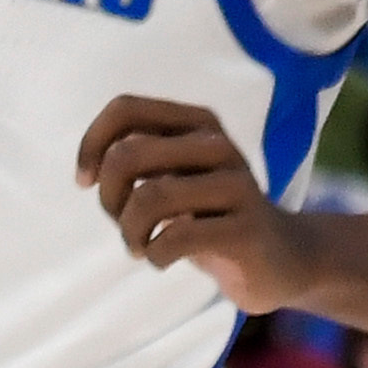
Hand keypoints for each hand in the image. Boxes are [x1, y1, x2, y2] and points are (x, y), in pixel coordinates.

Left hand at [77, 92, 325, 314]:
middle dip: (109, 197)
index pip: (125, 109)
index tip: (85, 181)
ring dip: (130, 232)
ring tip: (141, 246)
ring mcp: (236, 185)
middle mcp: (218, 144)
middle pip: (127, 154)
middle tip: (123, 222)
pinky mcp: (244, 228)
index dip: (91, 145)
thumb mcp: (174, 178)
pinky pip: (175, 237)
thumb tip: (91, 169)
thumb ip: (136, 162)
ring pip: (148, 197)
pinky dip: (155, 254)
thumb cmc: (210, 217)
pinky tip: (164, 259)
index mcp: (198, 122)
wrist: (281, 258)